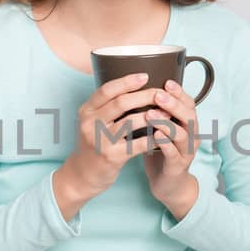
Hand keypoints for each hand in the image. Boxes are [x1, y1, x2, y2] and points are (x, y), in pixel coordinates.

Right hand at [63, 71, 168, 198]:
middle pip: (121, 103)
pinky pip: (137, 144)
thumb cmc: (94, 144)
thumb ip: (106, 107)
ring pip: (130, 122)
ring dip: (152, 116)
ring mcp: (100, 140)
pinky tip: (163, 135)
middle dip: (145, 96)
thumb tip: (134, 87)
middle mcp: (90, 123)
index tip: (145, 76)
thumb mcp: (92, 122)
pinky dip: (152, 138)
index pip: (107, 90)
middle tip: (161, 94)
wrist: (82, 175)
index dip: (127, 81)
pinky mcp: (111, 157)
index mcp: (87, 110)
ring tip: (167, 113)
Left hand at [142, 78, 201, 208]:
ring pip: (182, 134)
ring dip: (166, 122)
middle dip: (173, 104)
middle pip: (188, 116)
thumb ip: (157, 112)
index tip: (166, 81)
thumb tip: (140, 89)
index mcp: (188, 124)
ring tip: (150, 114)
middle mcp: (191, 136)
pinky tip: (155, 136)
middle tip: (157, 95)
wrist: (168, 185)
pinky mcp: (177, 167)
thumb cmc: (162, 152)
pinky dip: (165, 144)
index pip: (189, 103)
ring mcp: (186, 152)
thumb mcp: (161, 129)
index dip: (179, 92)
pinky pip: (173, 153)